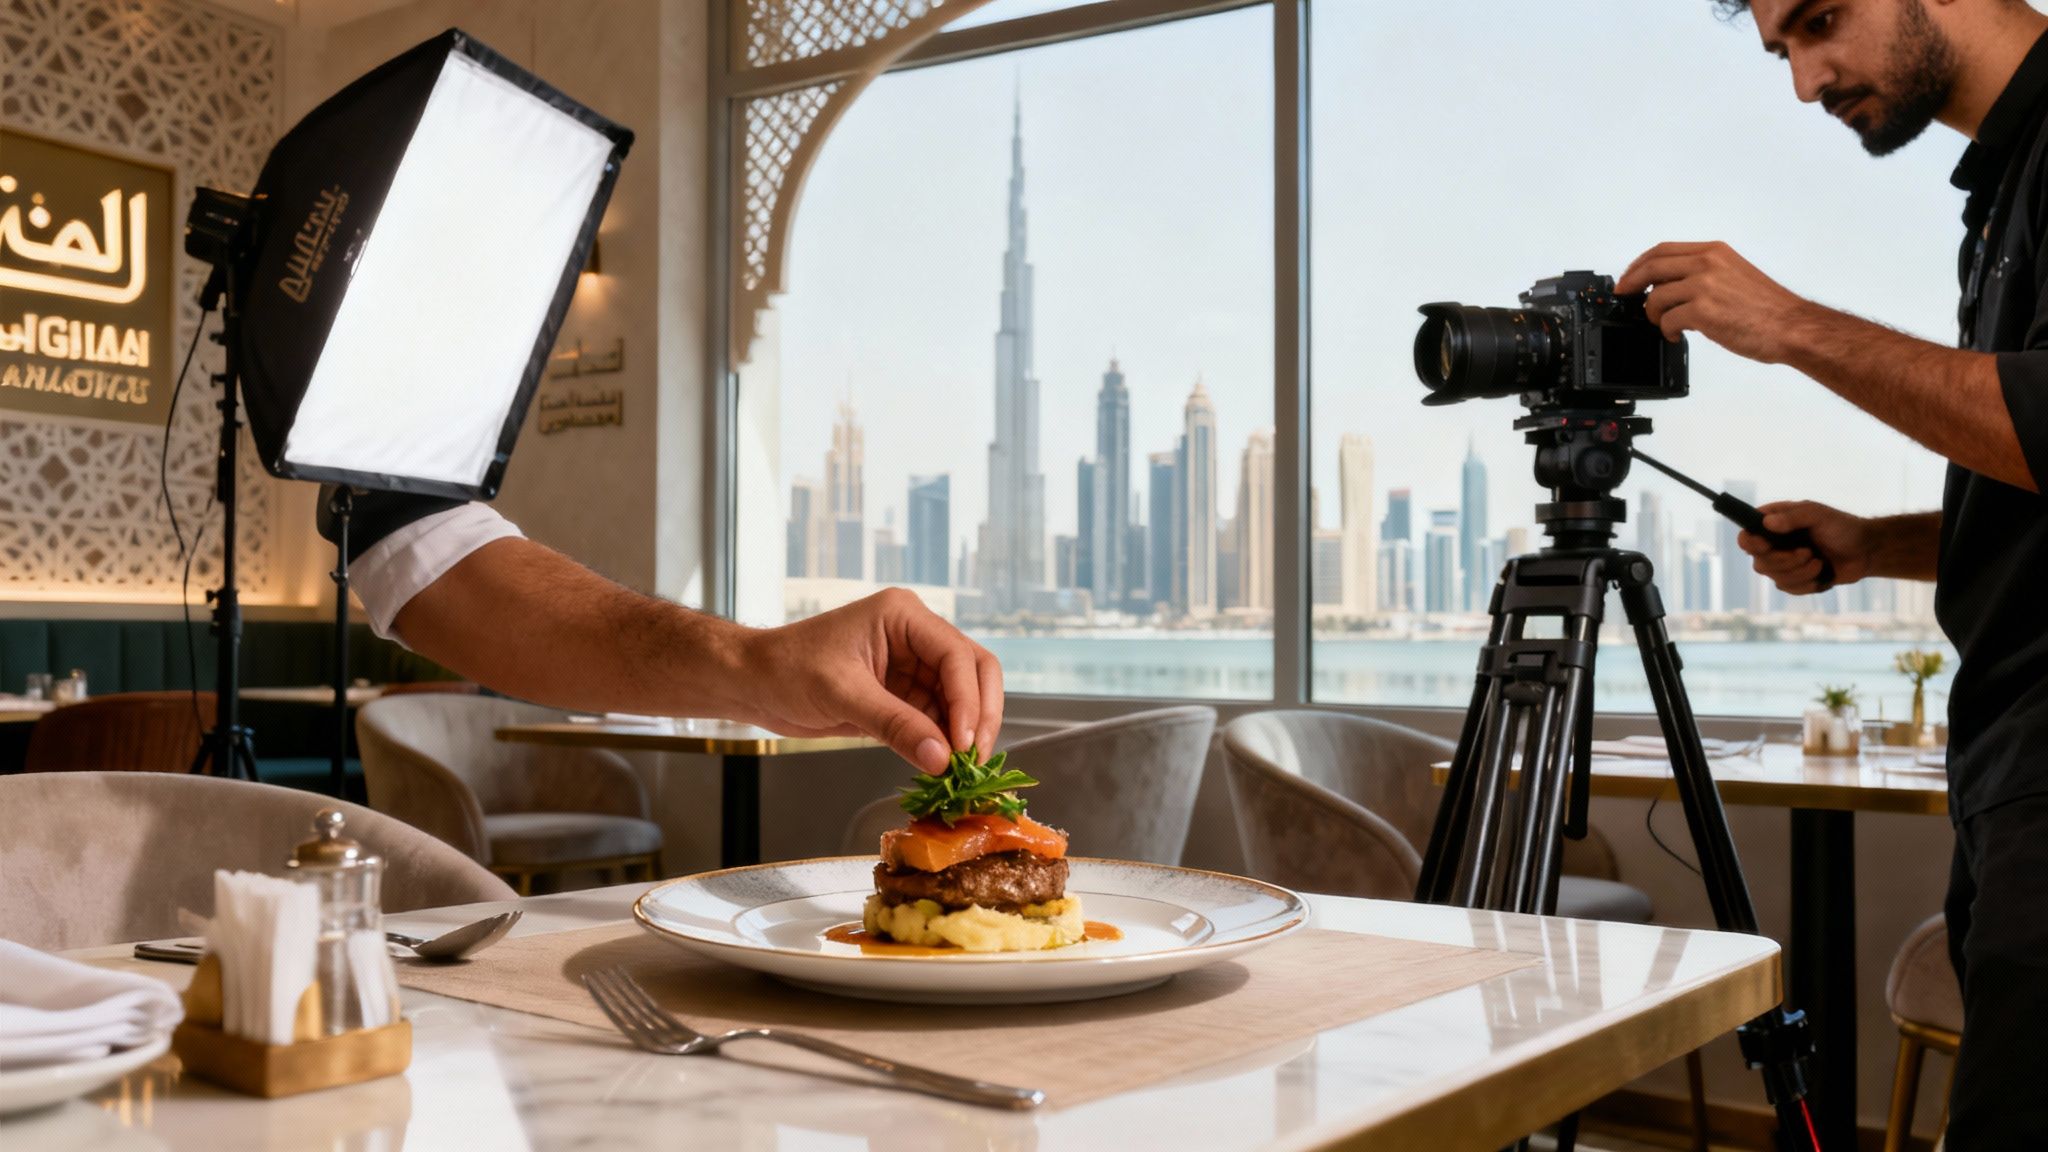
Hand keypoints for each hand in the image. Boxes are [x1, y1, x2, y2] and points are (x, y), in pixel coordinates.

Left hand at [736, 588, 1002, 773]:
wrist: (753, 682)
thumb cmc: (786, 670)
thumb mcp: (843, 695)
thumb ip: (895, 725)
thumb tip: (940, 759)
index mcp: (904, 616)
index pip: (956, 656)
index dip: (968, 701)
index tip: (963, 744)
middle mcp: (916, 637)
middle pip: (974, 672)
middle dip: (979, 715)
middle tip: (973, 760)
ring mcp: (913, 666)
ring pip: (962, 699)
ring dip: (965, 733)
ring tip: (961, 770)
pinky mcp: (904, 695)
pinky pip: (938, 719)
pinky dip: (944, 742)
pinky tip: (942, 765)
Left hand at [1614, 241, 1815, 363]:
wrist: (1791, 326)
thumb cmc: (1767, 307)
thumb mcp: (1733, 274)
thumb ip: (1703, 272)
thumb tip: (1668, 284)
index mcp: (1714, 252)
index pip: (1663, 250)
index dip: (1638, 264)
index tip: (1628, 277)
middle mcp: (1708, 264)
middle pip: (1652, 268)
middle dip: (1631, 284)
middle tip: (1625, 298)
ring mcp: (1704, 286)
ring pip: (1656, 297)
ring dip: (1653, 314)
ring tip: (1664, 323)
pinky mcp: (1702, 311)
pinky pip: (1667, 320)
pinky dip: (1666, 330)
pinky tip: (1676, 334)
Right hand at [1736, 501, 1872, 594]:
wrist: (1865, 551)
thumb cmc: (1842, 527)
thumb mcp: (1818, 515)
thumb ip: (1792, 517)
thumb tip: (1766, 524)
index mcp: (1774, 524)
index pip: (1746, 536)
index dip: (1751, 544)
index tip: (1768, 545)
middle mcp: (1774, 545)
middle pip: (1758, 562)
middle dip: (1785, 561)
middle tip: (1808, 552)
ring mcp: (1784, 563)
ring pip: (1774, 578)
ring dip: (1800, 572)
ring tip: (1819, 562)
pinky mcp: (1795, 580)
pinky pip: (1788, 588)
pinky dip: (1807, 583)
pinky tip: (1821, 573)